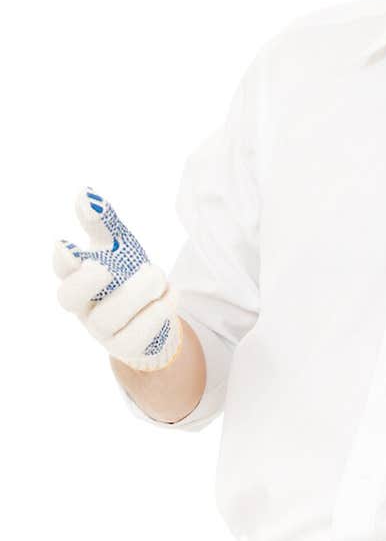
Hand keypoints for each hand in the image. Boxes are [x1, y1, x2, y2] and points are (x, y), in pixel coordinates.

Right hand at [53, 186, 182, 370]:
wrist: (154, 311)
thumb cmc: (127, 272)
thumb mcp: (118, 243)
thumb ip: (103, 221)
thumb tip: (86, 194)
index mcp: (78, 276)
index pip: (62, 268)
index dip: (62, 258)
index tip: (66, 242)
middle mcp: (84, 305)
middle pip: (70, 299)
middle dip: (85, 282)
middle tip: (105, 267)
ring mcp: (102, 330)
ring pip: (107, 318)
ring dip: (134, 294)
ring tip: (157, 274)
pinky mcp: (125, 346)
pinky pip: (135, 337)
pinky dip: (155, 314)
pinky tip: (170, 294)